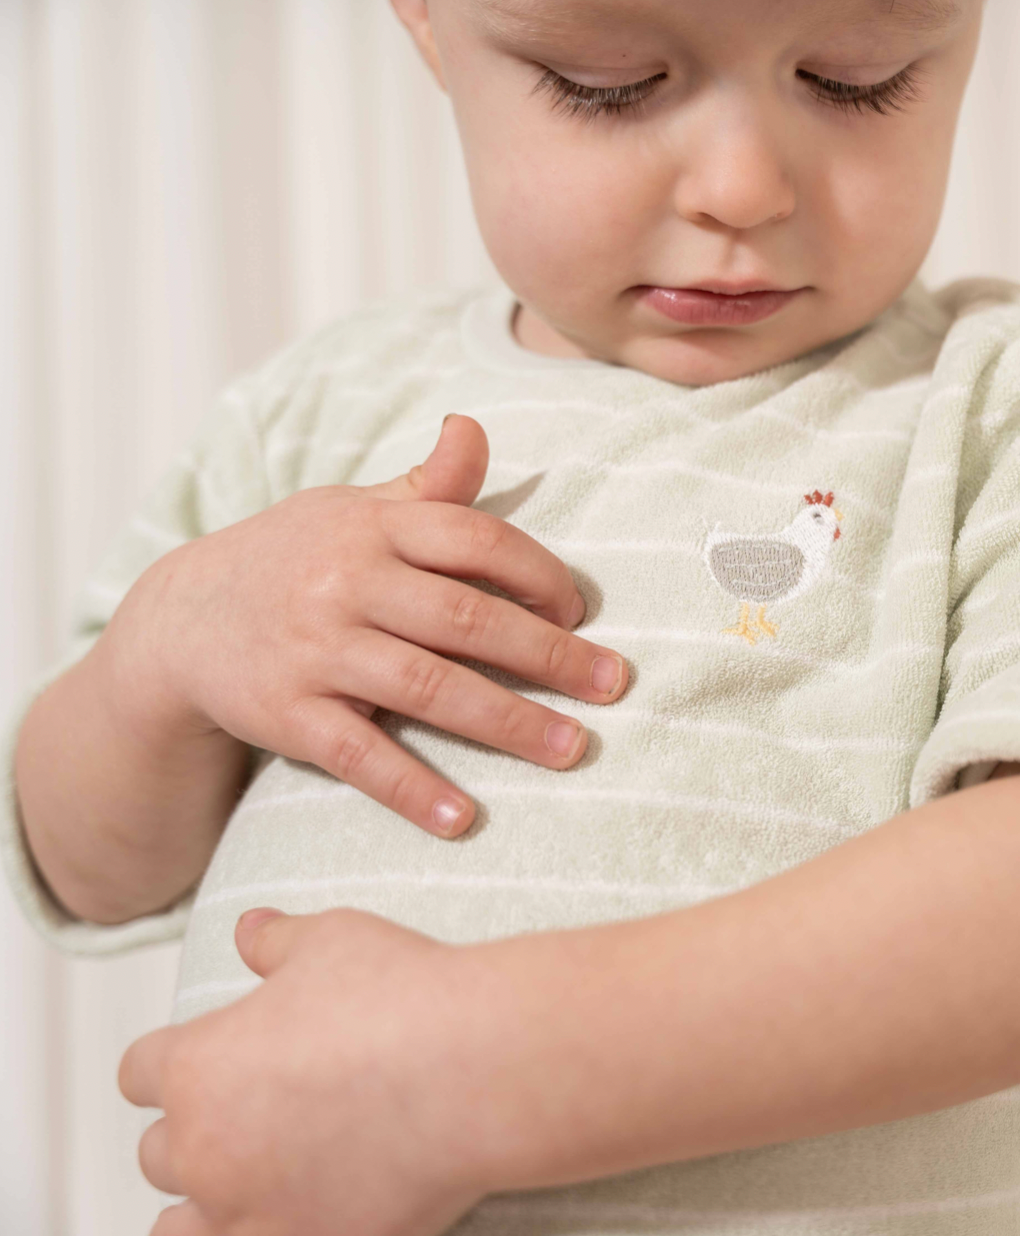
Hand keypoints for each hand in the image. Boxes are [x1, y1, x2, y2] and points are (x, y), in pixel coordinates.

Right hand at [102, 414, 626, 836]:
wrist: (180, 620)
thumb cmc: (298, 558)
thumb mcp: (354, 511)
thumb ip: (427, 486)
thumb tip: (472, 428)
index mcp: (375, 527)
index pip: (476, 540)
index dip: (539, 575)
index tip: (582, 613)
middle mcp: (347, 583)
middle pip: (466, 619)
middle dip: (548, 655)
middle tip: (613, 685)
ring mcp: (316, 651)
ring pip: (426, 688)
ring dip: (506, 723)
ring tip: (571, 750)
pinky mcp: (286, 715)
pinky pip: (358, 755)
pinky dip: (411, 787)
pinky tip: (462, 817)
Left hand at [122, 909, 488, 1235]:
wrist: (478, 1069)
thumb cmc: (407, 998)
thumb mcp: (333, 941)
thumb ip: (277, 942)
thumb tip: (250, 930)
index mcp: (197, 1065)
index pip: (139, 1072)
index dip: (172, 1062)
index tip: (208, 1059)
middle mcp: (204, 1146)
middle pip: (159, 1152)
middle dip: (198, 1132)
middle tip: (249, 1117)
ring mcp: (248, 1208)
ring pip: (180, 1227)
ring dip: (204, 1204)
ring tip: (242, 1189)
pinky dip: (255, 1233)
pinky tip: (284, 1217)